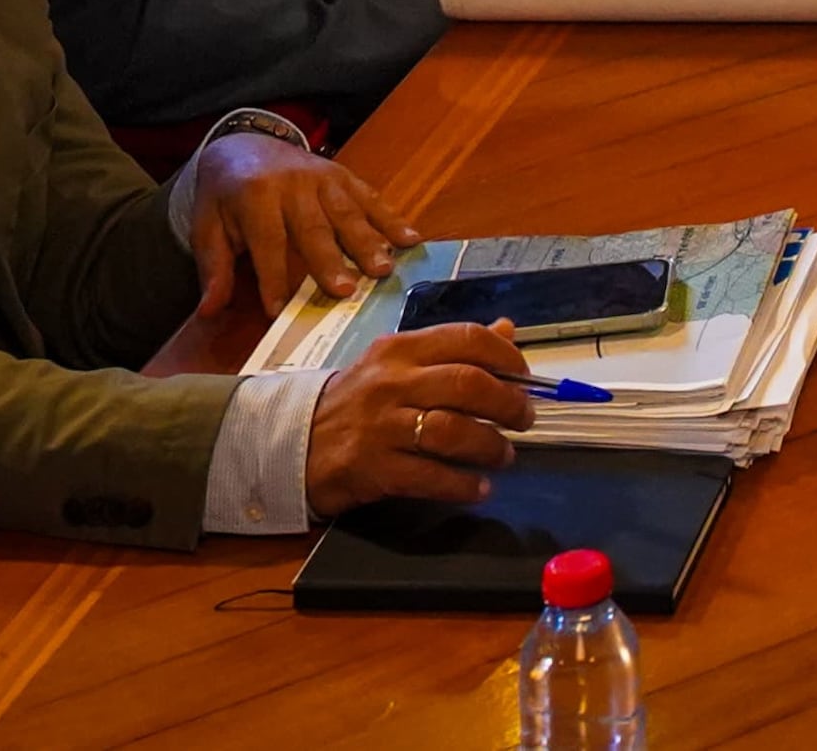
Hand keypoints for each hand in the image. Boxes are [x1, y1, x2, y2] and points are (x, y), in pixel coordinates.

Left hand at [189, 128, 415, 312]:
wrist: (245, 145)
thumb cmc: (226, 196)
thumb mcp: (208, 227)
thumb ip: (214, 267)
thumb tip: (209, 311)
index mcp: (255, 195)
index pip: (266, 241)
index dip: (272, 276)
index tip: (279, 310)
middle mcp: (293, 184)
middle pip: (313, 227)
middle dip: (330, 260)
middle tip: (346, 290)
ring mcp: (323, 177)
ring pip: (347, 212)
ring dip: (368, 242)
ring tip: (384, 269)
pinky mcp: (344, 175)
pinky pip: (370, 197)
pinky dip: (391, 218)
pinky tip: (410, 239)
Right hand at [303, 326, 535, 516]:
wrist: (291, 442)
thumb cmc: (355, 402)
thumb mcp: (396, 363)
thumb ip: (450, 348)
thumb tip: (507, 329)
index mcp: (401, 349)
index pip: (467, 338)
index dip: (508, 358)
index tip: (526, 379)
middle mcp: (392, 382)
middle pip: (468, 383)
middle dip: (508, 403)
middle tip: (525, 420)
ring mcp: (380, 426)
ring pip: (452, 430)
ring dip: (490, 446)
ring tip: (504, 456)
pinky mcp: (372, 467)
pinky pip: (429, 476)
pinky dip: (462, 484)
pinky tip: (478, 488)